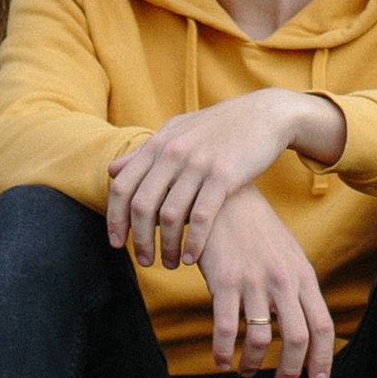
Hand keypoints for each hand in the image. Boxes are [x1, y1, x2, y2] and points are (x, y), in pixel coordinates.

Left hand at [106, 90, 343, 270]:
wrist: (263, 114)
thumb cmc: (217, 127)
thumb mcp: (177, 132)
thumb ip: (145, 153)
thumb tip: (113, 170)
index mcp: (158, 144)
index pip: (122, 187)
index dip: (114, 219)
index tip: (116, 244)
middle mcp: (173, 153)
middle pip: (142, 206)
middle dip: (139, 240)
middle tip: (143, 261)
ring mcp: (198, 164)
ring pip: (170, 216)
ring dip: (166, 247)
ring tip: (170, 264)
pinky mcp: (224, 176)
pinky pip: (201, 217)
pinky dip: (193, 242)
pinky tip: (192, 258)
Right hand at [194, 185, 336, 377]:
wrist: (225, 195)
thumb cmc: (256, 229)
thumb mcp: (287, 254)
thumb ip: (297, 286)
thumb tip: (302, 325)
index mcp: (302, 274)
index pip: (323, 325)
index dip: (322, 359)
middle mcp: (284, 279)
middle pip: (298, 337)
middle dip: (291, 369)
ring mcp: (255, 280)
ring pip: (263, 338)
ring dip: (254, 364)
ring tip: (245, 371)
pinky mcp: (225, 280)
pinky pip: (228, 329)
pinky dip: (225, 352)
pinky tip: (222, 360)